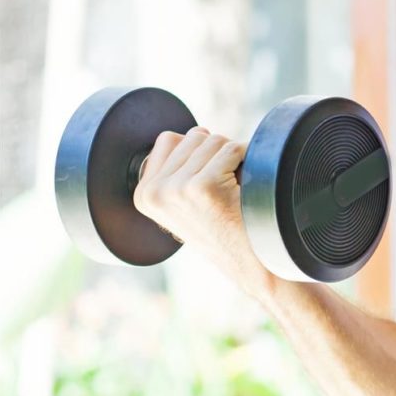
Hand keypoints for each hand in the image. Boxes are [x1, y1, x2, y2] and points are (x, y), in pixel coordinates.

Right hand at [132, 127, 266, 296]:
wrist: (251, 263)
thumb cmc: (226, 228)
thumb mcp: (186, 202)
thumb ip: (179, 168)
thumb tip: (197, 132)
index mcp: (144, 194)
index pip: (169, 139)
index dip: (198, 153)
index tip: (207, 182)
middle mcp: (155, 191)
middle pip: (194, 136)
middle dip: (216, 155)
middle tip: (224, 189)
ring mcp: (177, 188)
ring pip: (215, 140)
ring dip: (233, 159)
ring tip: (233, 191)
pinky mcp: (204, 186)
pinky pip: (233, 148)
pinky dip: (248, 160)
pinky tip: (244, 188)